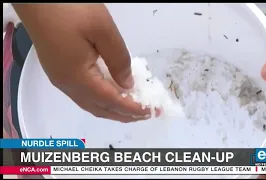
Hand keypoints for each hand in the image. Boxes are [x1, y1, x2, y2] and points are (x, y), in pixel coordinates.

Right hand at [13, 4, 156, 121]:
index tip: (152, 111)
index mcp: (78, 78)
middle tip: (146, 113)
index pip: (111, 101)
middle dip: (125, 115)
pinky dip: (102, 100)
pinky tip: (112, 92)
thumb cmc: (70, 10)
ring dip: (113, 109)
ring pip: (91, 104)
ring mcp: (61, 79)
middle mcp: (67, 85)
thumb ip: (118, 60)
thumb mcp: (103, 30)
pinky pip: (84, 95)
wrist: (36, 0)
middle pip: (100, 109)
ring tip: (133, 107)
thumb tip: (127, 85)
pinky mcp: (59, 71)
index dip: (133, 108)